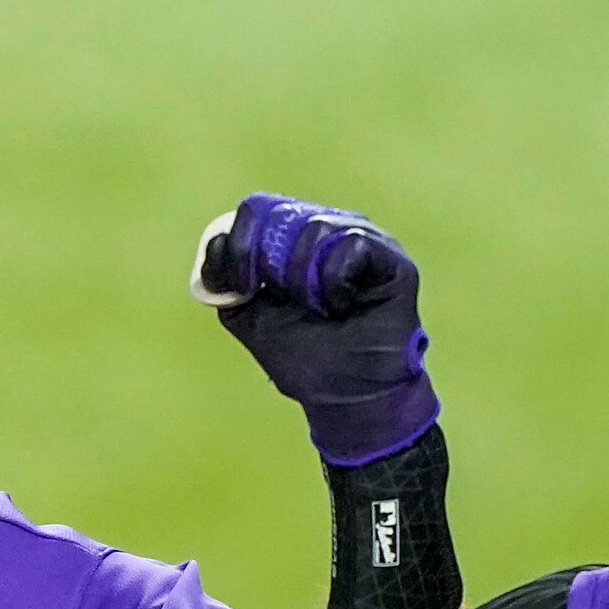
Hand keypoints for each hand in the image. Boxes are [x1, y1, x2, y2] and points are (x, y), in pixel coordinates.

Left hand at [192, 193, 438, 465]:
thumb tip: (216, 243)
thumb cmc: (306, 359)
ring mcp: (363, 238)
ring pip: (316, 228)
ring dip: (305, 281)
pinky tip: (345, 306)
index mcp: (294, 238)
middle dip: (272, 266)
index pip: (257, 209)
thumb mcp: (250, 318)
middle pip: (281, 214)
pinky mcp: (391, 256)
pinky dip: (336, 283)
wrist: (347, 398)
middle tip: (286, 302)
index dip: (240, 245)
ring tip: (322, 311)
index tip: (242, 286)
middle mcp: (329, 228)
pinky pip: (350, 244)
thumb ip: (226, 280)